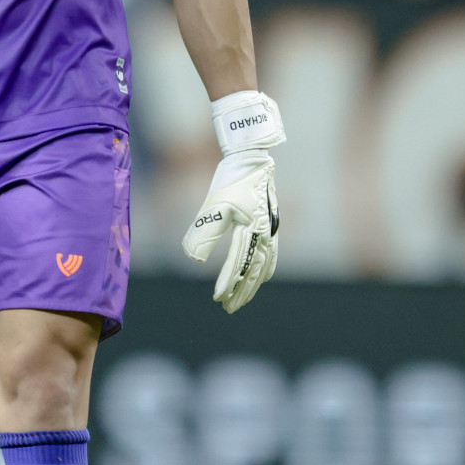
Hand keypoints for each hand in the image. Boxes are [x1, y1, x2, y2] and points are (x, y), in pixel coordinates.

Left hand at [182, 89, 284, 313]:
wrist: (252, 155)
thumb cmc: (232, 177)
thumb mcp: (214, 203)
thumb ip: (205, 231)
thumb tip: (193, 259)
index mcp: (252, 229)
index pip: (239, 264)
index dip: (229, 283)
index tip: (218, 298)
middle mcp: (265, 232)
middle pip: (254, 270)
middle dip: (242, 291)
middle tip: (229, 308)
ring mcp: (270, 228)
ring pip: (264, 264)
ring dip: (253, 283)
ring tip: (243, 298)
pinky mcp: (270, 222)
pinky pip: (271, 253)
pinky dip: (266, 268)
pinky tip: (262, 274)